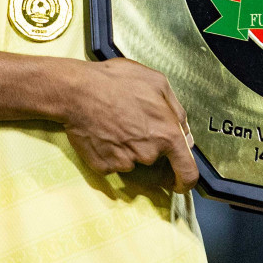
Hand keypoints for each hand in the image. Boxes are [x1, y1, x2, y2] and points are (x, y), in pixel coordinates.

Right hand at [62, 58, 199, 192]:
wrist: (76, 91)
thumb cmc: (114, 82)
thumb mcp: (157, 82)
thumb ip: (177, 110)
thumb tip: (185, 132)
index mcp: (167, 134)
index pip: (187, 172)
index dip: (186, 180)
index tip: (181, 181)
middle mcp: (148, 153)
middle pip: (156, 161)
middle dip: (149, 147)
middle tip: (133, 124)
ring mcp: (125, 163)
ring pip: (134, 161)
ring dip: (128, 147)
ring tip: (115, 122)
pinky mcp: (104, 167)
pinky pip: (114, 163)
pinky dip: (110, 151)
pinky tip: (103, 131)